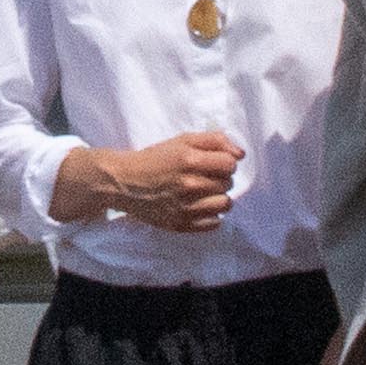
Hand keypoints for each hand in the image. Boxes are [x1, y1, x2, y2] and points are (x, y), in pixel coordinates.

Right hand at [64, 134, 241, 232]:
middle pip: (228, 183)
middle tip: (202, 176)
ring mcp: (186, 208)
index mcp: (190, 160)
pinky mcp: (181, 225)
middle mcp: (190, 185)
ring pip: (225, 205)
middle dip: (219, 178)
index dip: (224, 161)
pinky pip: (214, 223)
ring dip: (218, 197)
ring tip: (203, 192)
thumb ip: (214, 140)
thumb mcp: (182, 140)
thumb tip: (241, 154)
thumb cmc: (155, 158)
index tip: (213, 162)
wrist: (124, 182)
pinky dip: (210, 215)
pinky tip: (197, 206)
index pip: (231, 164)